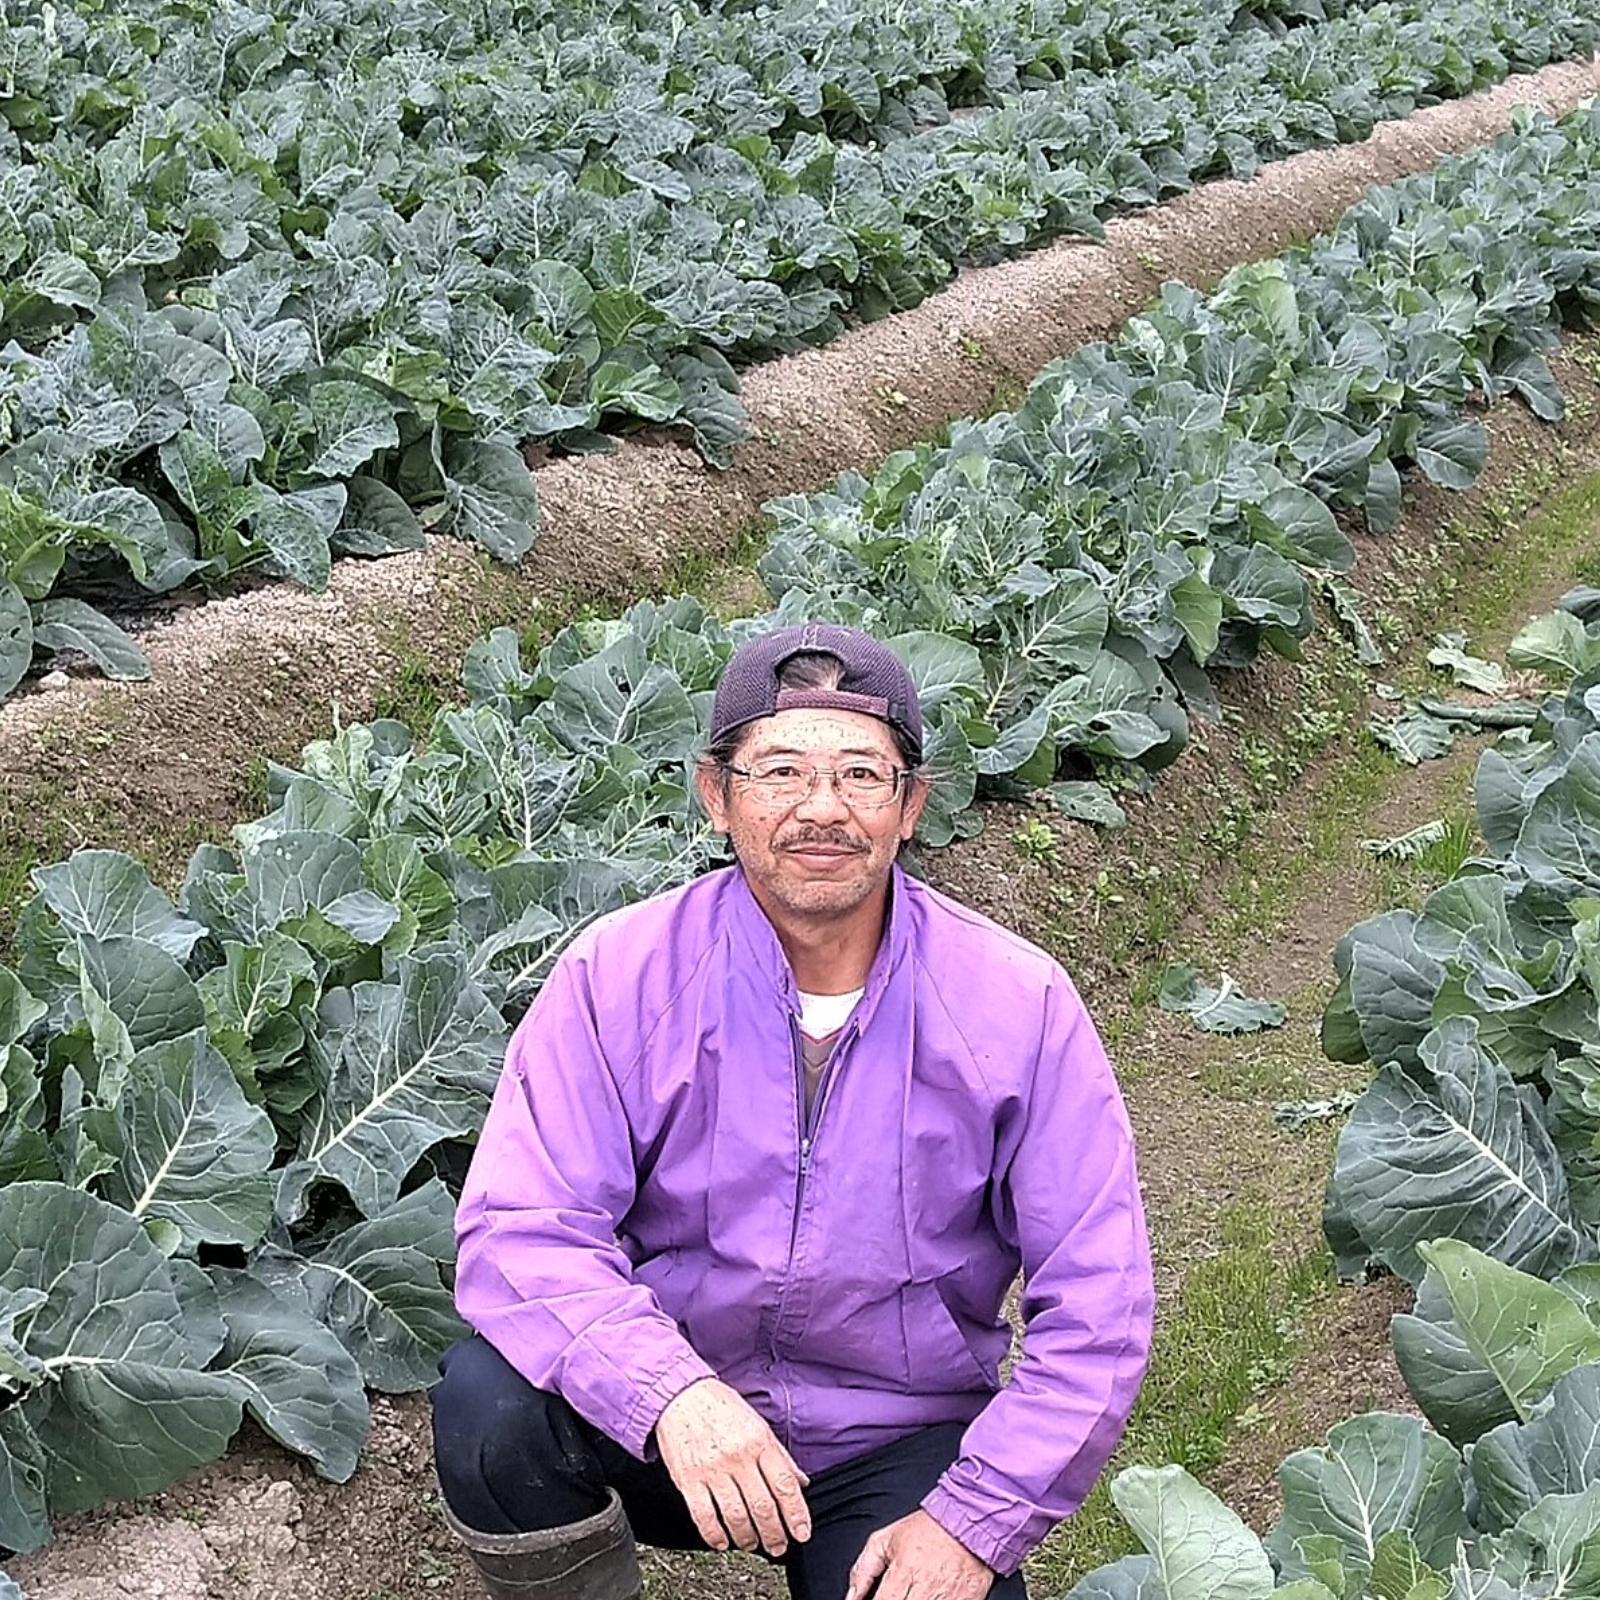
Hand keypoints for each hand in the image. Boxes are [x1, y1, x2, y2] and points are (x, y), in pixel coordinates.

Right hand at [654, 1377, 811, 1556]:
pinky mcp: (688, 1480)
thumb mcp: (757, 1424)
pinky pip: (704, 1517)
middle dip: (774, 1534)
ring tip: (752, 1544)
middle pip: (762, 1507)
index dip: (796, 1514)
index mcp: (758, 1441)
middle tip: (778, 1546)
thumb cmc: (719, 1407)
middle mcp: (737, 1457)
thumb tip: (800, 1481)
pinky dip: (715, 1536)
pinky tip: (723, 1541)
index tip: (801, 1532)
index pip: (784, 1485)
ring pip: (736, 1517)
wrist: (680, 1395)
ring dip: (747, 1539)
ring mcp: (712, 1470)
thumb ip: (779, 1455)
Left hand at [845, 1510, 995, 1599]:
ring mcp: (946, 1599)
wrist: (968, 1522)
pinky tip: (927, 1597)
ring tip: (909, 1594)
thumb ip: (864, 1569)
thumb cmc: (926, 1530)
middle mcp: (925, 1590)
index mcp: (903, 1573)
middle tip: (894, 1596)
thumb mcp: (887, 1539)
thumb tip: (851, 1597)